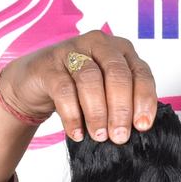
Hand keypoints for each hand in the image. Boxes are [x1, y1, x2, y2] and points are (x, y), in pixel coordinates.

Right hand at [0, 30, 157, 143]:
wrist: (36, 84)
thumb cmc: (79, 91)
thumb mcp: (107, 95)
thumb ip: (124, 105)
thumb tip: (138, 131)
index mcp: (121, 51)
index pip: (141, 73)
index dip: (144, 100)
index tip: (142, 126)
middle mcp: (99, 44)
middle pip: (117, 74)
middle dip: (121, 109)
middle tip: (119, 137)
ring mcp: (72, 50)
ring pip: (90, 79)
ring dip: (97, 112)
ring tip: (99, 136)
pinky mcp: (48, 64)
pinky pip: (63, 89)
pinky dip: (72, 115)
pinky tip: (76, 133)